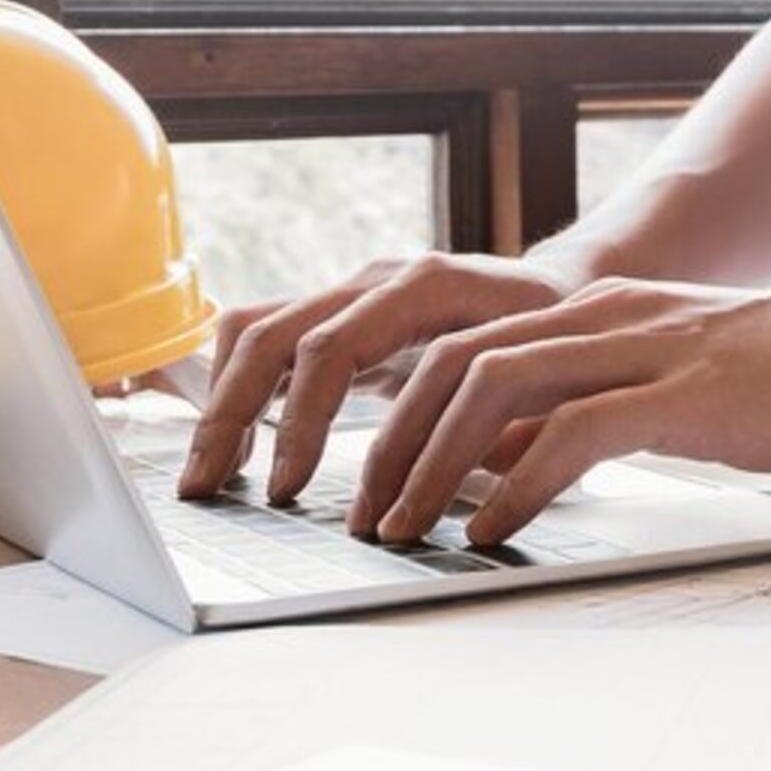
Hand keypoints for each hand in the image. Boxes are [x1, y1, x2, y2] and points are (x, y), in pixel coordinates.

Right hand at [177, 249, 589, 501]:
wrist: (561, 289)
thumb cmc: (558, 334)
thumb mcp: (543, 370)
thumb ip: (501, 418)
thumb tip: (467, 486)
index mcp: (424, 285)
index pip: (332, 347)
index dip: (301, 421)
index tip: (288, 488)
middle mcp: (376, 280)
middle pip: (272, 335)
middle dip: (231, 416)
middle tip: (209, 490)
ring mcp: (352, 292)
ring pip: (256, 331)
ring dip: (222, 404)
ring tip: (209, 476)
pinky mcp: (341, 315)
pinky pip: (268, 339)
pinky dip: (241, 389)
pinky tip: (237, 445)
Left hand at [351, 278, 770, 547]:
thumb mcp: (663, 389)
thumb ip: (581, 414)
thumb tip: (499, 470)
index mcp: (597, 313)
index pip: (464, 349)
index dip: (402, 415)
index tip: (373, 482)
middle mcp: (605, 318)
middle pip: (456, 362)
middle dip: (392, 442)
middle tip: (366, 514)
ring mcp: (643, 349)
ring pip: (495, 388)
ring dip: (433, 465)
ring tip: (405, 528)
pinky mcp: (683, 393)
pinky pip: (570, 433)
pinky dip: (514, 484)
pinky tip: (490, 529)